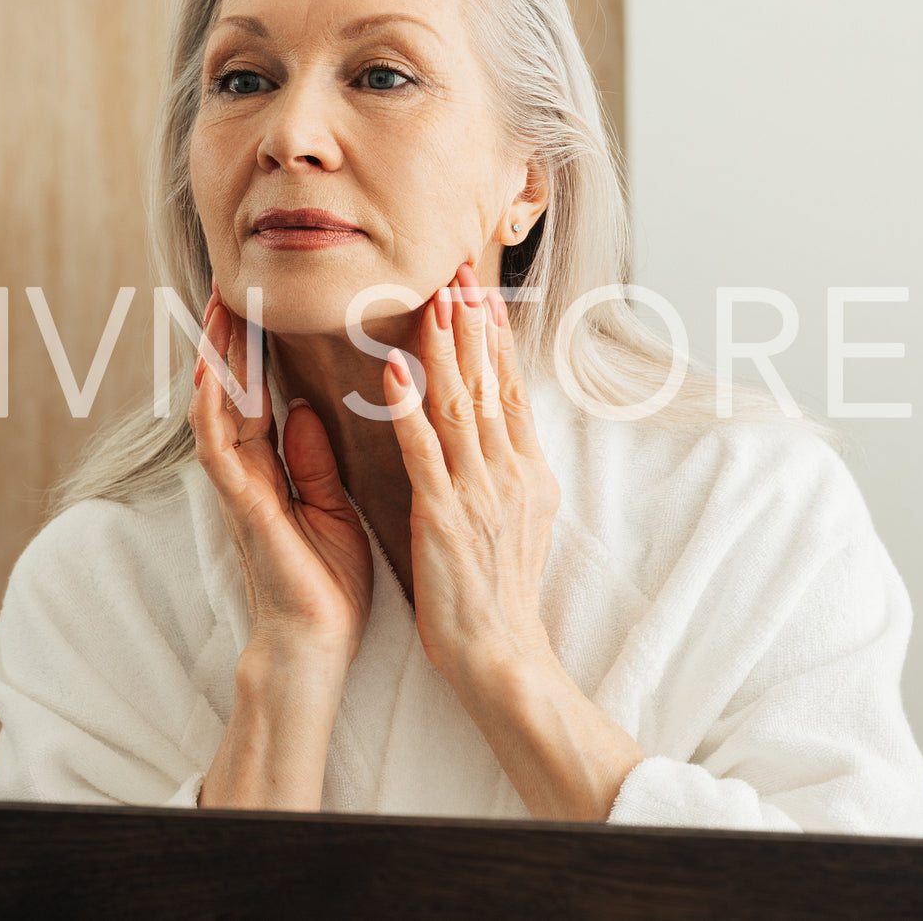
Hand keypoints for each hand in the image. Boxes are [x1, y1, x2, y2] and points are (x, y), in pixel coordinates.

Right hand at [189, 282, 373, 666]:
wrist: (318, 645)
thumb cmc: (327, 583)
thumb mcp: (330, 508)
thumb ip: (313, 461)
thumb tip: (305, 412)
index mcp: (272, 469)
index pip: (259, 395)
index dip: (256, 349)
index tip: (261, 302)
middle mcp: (247, 472)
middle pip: (231, 390)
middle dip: (230, 338)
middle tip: (232, 283)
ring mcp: (238, 489)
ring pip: (217, 409)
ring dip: (217, 359)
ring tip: (220, 308)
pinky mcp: (242, 509)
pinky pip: (220, 451)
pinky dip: (214, 411)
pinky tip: (213, 376)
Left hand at [381, 263, 561, 685]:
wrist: (502, 653)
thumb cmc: (501, 593)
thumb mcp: (521, 519)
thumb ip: (510, 469)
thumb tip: (502, 428)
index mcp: (527, 471)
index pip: (508, 389)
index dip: (493, 338)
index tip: (479, 292)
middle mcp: (509, 472)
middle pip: (488, 383)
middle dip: (471, 323)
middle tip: (457, 270)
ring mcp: (478, 492)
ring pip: (459, 404)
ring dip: (444, 348)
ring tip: (431, 299)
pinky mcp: (443, 515)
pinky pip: (424, 450)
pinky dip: (409, 407)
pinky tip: (395, 369)